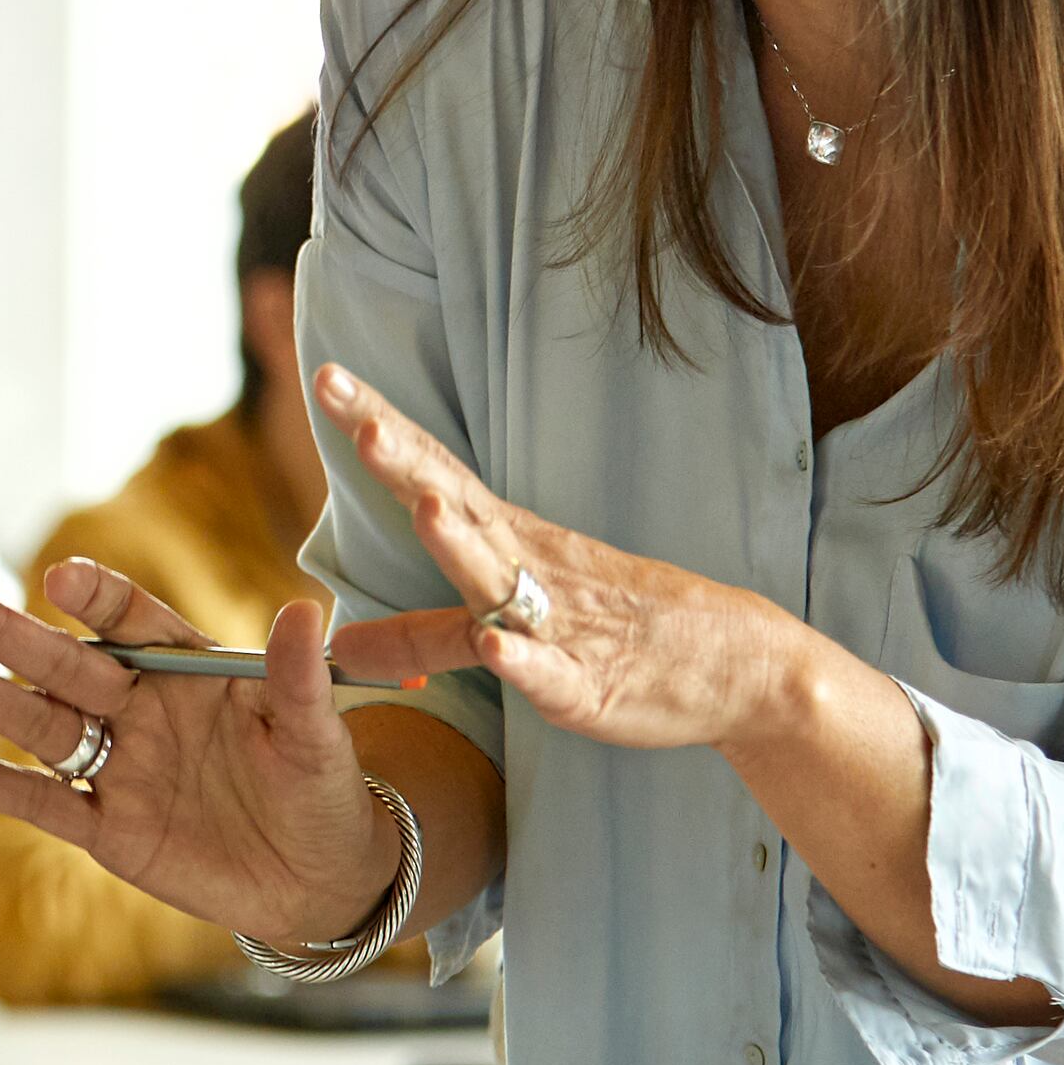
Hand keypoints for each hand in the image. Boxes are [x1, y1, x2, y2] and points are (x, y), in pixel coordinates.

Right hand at [0, 563, 405, 942]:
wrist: (321, 880)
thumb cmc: (326, 792)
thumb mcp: (317, 736)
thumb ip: (298, 677)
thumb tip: (304, 609)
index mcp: (189, 672)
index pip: (132, 622)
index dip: (97, 598)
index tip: (61, 579)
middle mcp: (142, 710)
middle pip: (60, 663)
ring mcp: (119, 769)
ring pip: (36, 723)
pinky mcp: (108, 831)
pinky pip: (41, 802)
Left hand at [307, 366, 801, 753]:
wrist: (736, 666)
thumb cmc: (615, 633)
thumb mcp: (508, 628)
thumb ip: (424, 635)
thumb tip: (340, 645)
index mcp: (510, 542)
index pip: (434, 473)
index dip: (380, 426)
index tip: (327, 377)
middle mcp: (531, 569)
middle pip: (458, 506)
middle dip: (407, 464)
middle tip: (360, 419)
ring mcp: (562, 626)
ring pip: (501, 582)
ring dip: (461, 546)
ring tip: (425, 507)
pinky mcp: (590, 688)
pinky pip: (552, 673)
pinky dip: (523, 659)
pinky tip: (497, 646)